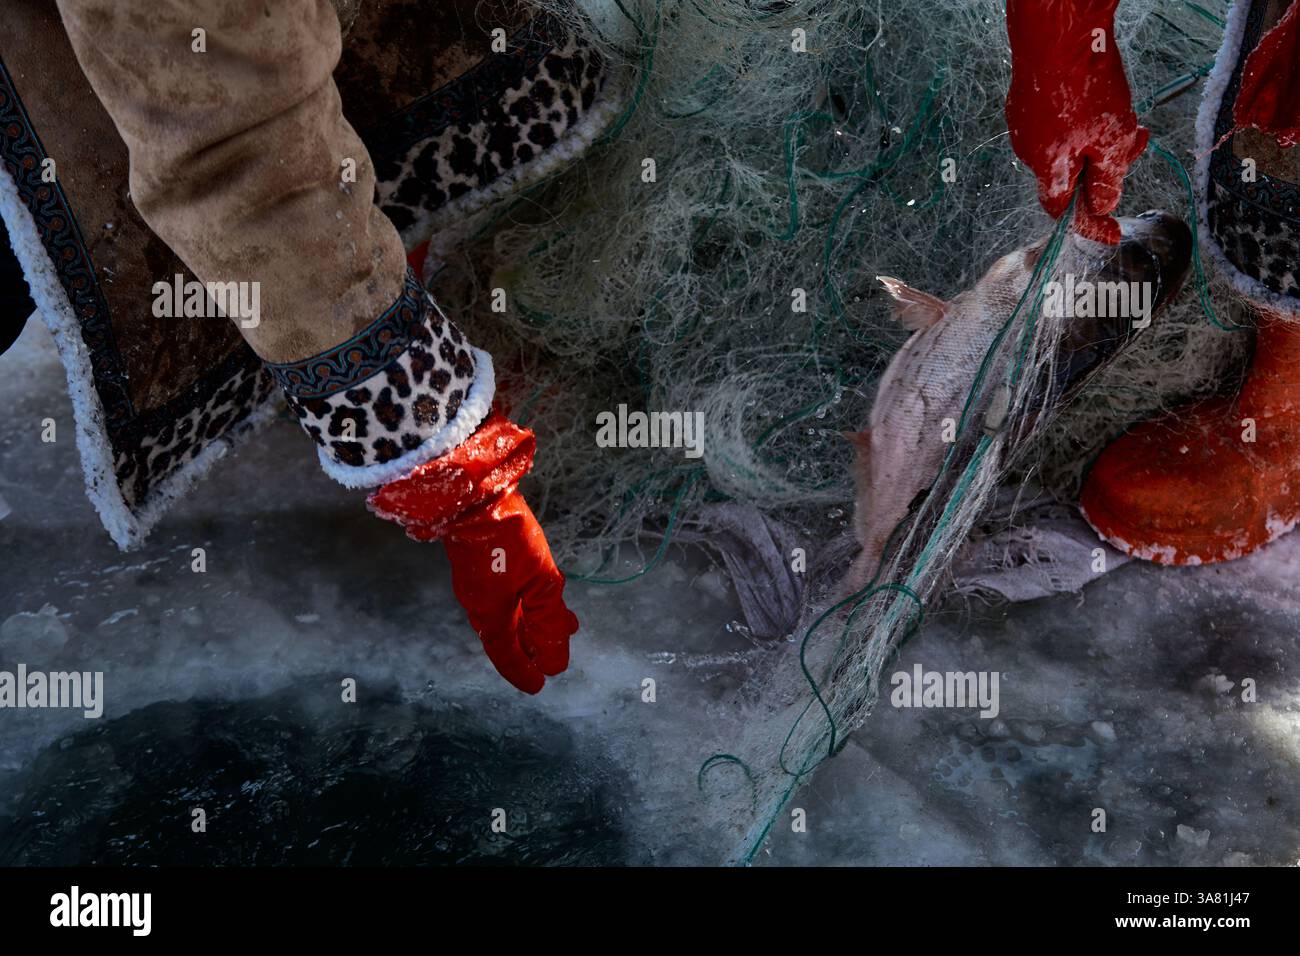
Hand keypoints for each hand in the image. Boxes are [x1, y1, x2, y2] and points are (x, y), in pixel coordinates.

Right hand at [443, 490, 577, 693]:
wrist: (473, 493)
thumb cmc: (508, 538)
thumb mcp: (540, 581)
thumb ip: (549, 620)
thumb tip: (554, 660)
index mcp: (491, 614)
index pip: (507, 655)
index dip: (523, 671)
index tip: (539, 684)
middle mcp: (479, 603)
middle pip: (508, 635)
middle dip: (534, 646)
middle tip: (554, 655)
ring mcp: (477, 582)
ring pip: (509, 613)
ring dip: (535, 622)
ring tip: (564, 622)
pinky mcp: (480, 563)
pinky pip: (505, 594)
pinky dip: (525, 602)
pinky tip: (541, 592)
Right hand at [1005, 0, 1147, 242]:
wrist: (1057, 31)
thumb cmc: (1083, 83)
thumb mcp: (1112, 138)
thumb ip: (1107, 178)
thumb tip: (1103, 206)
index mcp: (1047, 166)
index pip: (1063, 210)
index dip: (1089, 224)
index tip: (1111, 234)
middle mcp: (1028, 150)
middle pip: (1070, 175)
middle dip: (1103, 166)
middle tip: (1135, 143)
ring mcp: (1024, 124)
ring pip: (1068, 148)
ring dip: (1097, 139)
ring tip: (1124, 114)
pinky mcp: (1026, 102)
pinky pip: (1058, 125)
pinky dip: (1082, 122)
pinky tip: (1100, 97)